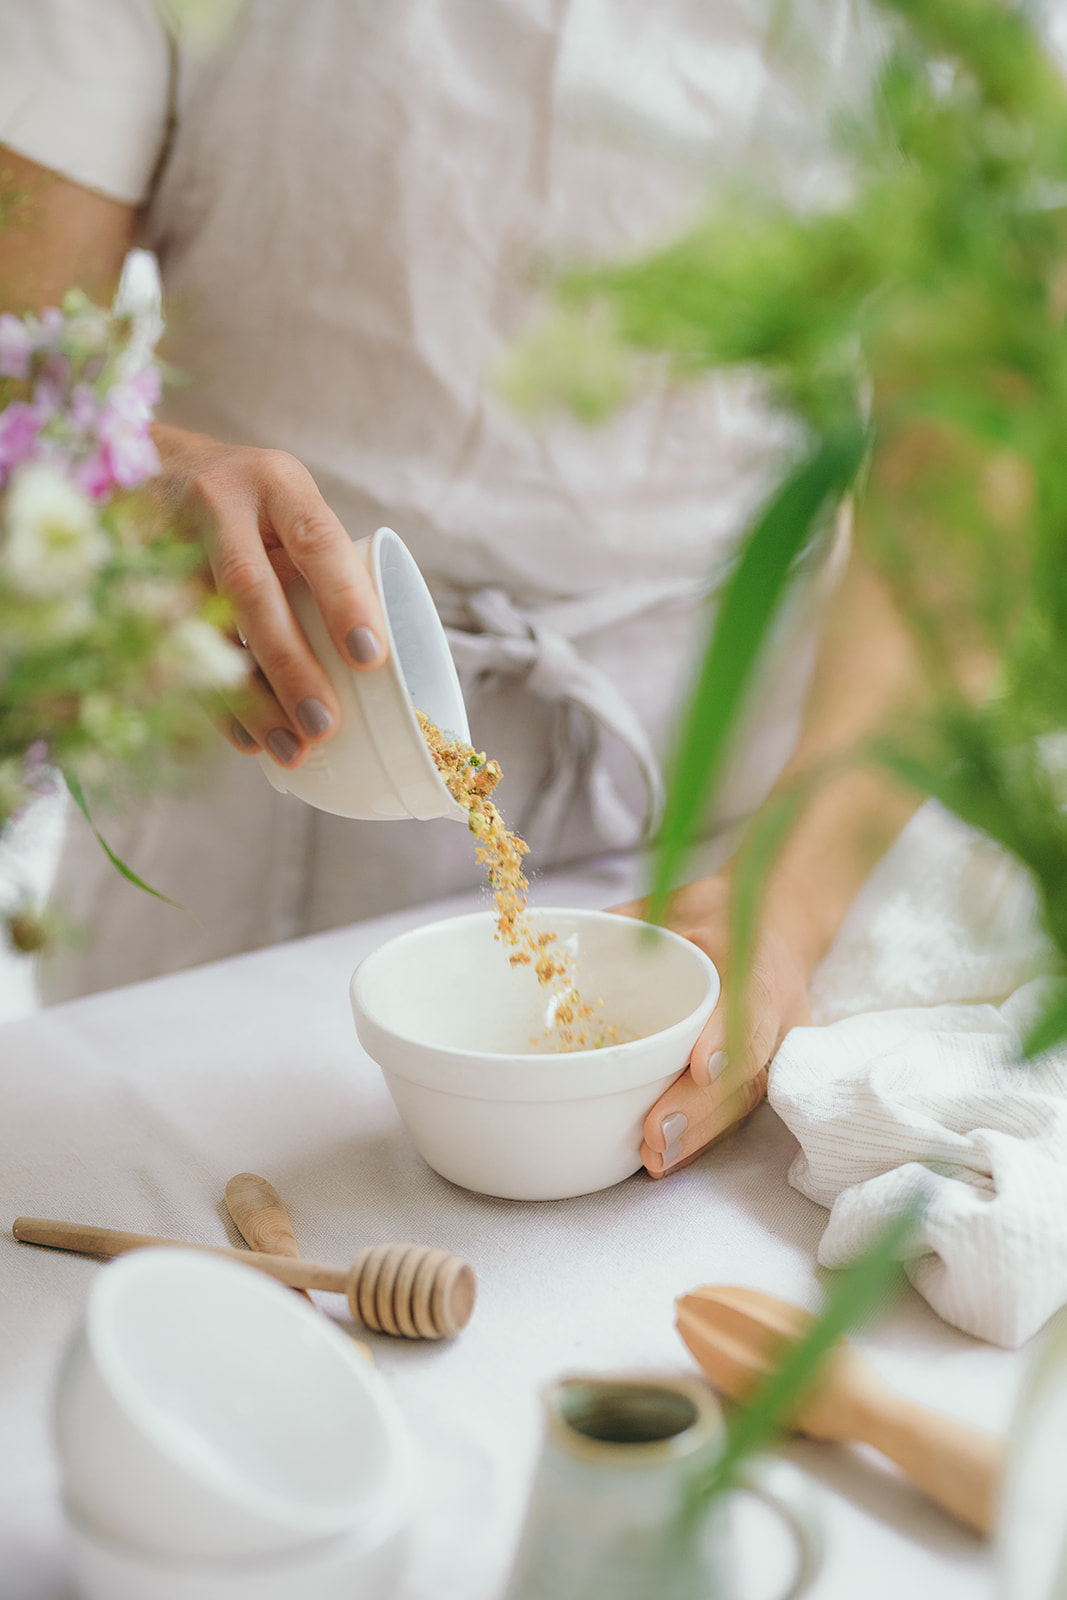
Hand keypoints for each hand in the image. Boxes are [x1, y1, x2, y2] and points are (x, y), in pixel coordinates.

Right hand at [152, 426, 388, 766]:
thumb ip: (325, 566)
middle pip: (251, 591)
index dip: (344, 599)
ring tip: (290, 747)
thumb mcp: (292, 509)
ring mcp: (168, 542)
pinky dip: (214, 700)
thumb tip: (374, 664)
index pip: (315, 540)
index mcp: (276, 483)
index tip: (369, 658)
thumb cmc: (253, 505)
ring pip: (205, 628)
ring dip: (249, 697)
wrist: (159, 468)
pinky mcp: (135, 580)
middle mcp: (218, 505)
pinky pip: (172, 651)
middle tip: (323, 724)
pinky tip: (246, 737)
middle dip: (289, 664)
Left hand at [612, 875, 812, 1177]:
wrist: (778, 924)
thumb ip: (625, 924)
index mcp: (755, 958)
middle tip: (655, 1133)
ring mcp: (778, 1044)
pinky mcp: (767, 1070)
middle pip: (747, 1065)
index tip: (700, 1066)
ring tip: (655, 1158)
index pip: (749, 997)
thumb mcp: (675, 904)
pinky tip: (670, 1159)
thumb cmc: (716, 917)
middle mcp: (777, 1007)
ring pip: (745, 1097)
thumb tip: (553, 948)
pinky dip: (704, 1137)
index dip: (727, 1034)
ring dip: (700, 1133)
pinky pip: (738, 1109)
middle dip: (701, 1105)